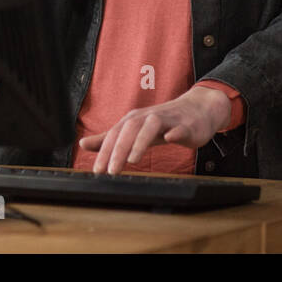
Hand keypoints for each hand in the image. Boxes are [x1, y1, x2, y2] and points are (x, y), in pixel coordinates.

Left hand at [78, 86, 231, 173]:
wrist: (197, 110)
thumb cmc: (164, 123)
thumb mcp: (134, 130)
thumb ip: (110, 138)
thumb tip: (83, 144)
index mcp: (134, 120)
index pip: (115, 135)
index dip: (105, 151)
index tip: (97, 170)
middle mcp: (148, 117)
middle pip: (130, 129)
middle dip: (119, 149)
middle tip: (111, 171)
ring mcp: (168, 120)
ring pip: (152, 126)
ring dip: (141, 141)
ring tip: (134, 160)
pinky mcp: (187, 125)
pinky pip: (180, 128)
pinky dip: (174, 132)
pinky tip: (170, 138)